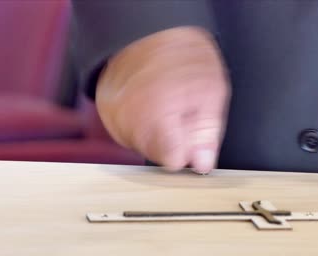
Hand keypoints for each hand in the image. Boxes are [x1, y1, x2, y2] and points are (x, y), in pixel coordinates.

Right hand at [95, 26, 230, 173]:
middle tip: (181, 112)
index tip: (193, 138)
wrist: (148, 31)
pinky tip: (149, 103)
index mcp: (158, 117)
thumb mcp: (211, 92)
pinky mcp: (105, 112)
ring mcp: (113, 117)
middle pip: (157, 156)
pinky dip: (140, 125)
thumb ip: (207, 133)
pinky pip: (127, 133)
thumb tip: (203, 164)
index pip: (174, 162)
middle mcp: (129, 120)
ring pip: (142, 146)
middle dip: (174, 141)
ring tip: (164, 104)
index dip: (189, 151)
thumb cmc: (183, 56)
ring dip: (157, 133)